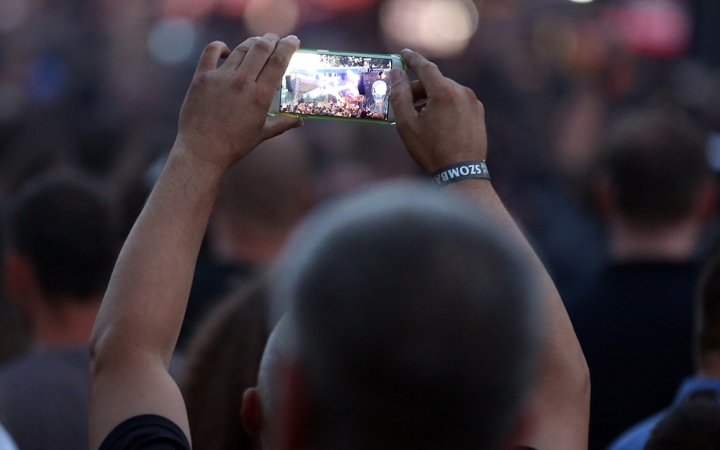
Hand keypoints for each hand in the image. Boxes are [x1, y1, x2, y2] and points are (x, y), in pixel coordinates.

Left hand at [174, 34, 302, 170]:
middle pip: (261, 48)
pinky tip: (226, 51)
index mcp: (261, 96)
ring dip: (251, 42)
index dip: (288, 47)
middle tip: (275, 39)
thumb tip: (299, 121)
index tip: (293, 41)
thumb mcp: (262, 134)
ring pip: (240, 49)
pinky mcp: (202, 77)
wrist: (201, 151)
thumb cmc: (234, 145)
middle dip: (271, 39)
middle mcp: (242, 82)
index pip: (279, 61)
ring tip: (256, 42)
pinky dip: (220, 47)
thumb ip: (282, 124)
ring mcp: (221, 78)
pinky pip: (212, 51)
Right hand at [389, 49, 487, 172]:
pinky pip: (458, 102)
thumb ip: (399, 95)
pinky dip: (445, 107)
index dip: (412, 59)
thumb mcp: (407, 124)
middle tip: (405, 105)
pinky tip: (438, 126)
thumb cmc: (431, 150)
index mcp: (444, 92)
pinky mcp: (479, 113)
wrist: (461, 173)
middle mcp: (462, 92)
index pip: (425, 67)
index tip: (404, 53)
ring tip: (422, 121)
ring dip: (432, 99)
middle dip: (419, 90)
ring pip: (447, 92)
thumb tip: (396, 74)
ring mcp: (473, 102)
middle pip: (435, 82)